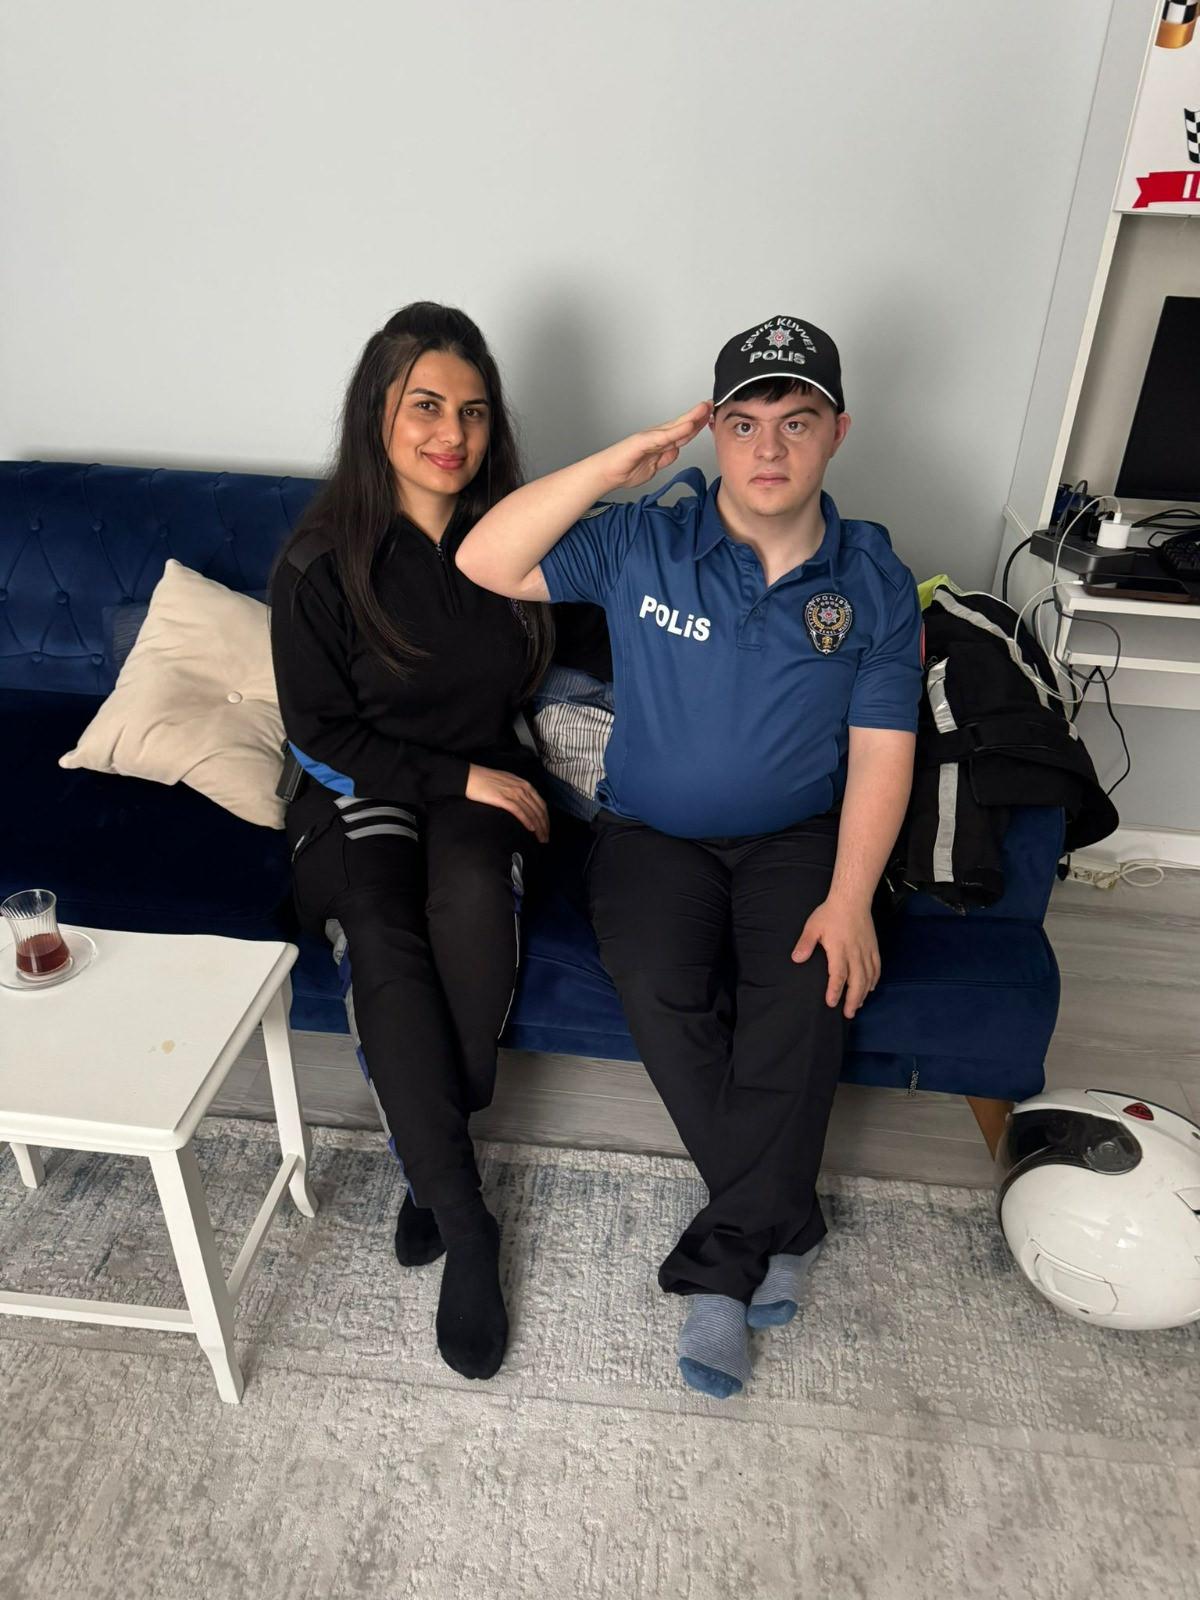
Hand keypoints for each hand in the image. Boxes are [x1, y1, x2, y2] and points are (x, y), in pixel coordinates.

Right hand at [465, 764, 549, 843]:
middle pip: (539, 809)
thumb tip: (525, 804)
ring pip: (531, 812)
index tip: (547, 829)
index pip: (541, 803)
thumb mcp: (508, 782)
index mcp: (524, 784)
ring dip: (539, 827)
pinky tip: (531, 829)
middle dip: (545, 825)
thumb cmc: (487, 780)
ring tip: (541, 838)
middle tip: (546, 839)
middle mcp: (522, 788)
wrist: (470, 777)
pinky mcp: (503, 799)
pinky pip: (519, 811)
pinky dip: (527, 820)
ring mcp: (513, 793)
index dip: (546, 818)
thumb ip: (518, 791)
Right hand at [596, 401, 710, 492]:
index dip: (697, 424)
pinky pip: (665, 436)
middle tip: (712, 404)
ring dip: (691, 417)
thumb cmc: (625, 469)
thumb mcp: (654, 467)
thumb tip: (677, 450)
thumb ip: (666, 457)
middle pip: (682, 424)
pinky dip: (678, 431)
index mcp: (660, 442)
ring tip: (705, 408)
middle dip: (698, 415)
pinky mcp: (643, 441)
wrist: (607, 473)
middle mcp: (656, 436)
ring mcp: (650, 437)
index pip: (683, 432)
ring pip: (676, 426)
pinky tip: (689, 426)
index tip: (710, 416)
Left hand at [791, 898, 880, 1018]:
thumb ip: (805, 944)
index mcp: (839, 950)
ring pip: (868, 977)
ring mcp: (866, 951)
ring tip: (858, 1006)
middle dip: (853, 1000)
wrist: (852, 900)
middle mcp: (855, 954)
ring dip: (863, 993)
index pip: (838, 975)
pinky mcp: (873, 948)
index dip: (835, 990)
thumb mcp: (813, 927)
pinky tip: (869, 989)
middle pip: (857, 982)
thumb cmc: (830, 914)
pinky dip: (874, 980)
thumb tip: (796, 959)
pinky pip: (876, 968)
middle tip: (848, 1014)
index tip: (831, 1003)